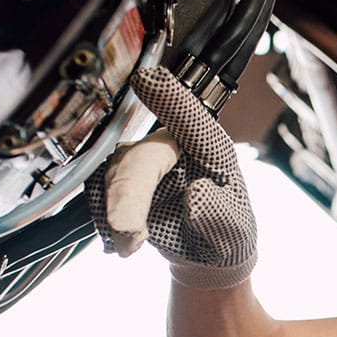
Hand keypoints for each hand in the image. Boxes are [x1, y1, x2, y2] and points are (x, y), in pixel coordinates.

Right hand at [86, 66, 255, 288]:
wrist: (204, 256)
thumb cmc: (225, 233)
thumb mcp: (235, 232)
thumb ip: (218, 215)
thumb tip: (195, 195)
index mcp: (210, 148)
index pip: (189, 117)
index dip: (167, 98)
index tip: (146, 80)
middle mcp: (173, 147)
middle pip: (142, 156)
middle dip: (129, 192)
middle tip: (126, 227)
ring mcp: (143, 162)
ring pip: (116, 175)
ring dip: (118, 211)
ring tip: (131, 242)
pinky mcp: (120, 181)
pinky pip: (101, 192)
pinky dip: (108, 218)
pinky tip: (125, 241)